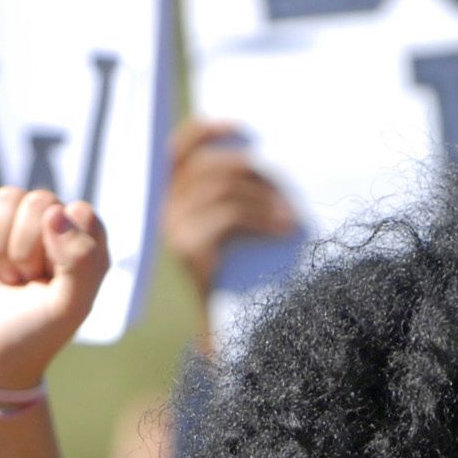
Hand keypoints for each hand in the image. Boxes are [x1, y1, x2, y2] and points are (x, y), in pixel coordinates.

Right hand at [0, 188, 108, 391]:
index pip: (79, 213)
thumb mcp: (69, 307)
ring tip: (4, 275)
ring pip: (8, 197)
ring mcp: (14, 226)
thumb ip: (81, 260)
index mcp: (85, 246)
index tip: (49, 278)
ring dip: (0, 243)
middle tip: (22, 281)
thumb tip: (56, 212)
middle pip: (41, 201)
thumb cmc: (31, 335)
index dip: (60, 243)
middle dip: (25, 247)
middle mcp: (53, 230)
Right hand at [162, 120, 297, 300]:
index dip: (205, 131)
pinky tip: (285, 231)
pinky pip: (230, 215)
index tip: (240, 127)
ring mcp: (173, 228)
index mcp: (171, 200)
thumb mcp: (230, 233)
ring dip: (266, 199)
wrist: (226, 330)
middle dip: (255, 173)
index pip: (178, 150)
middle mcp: (165, 211)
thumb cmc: (237, 277)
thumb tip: (258, 154)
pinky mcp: (188, 247)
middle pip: (211, 166)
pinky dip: (264, 219)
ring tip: (292, 219)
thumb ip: (231, 197)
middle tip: (287, 196)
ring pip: (224, 190)